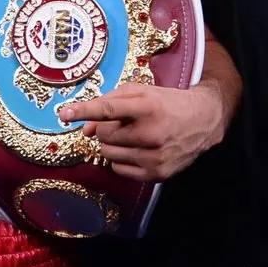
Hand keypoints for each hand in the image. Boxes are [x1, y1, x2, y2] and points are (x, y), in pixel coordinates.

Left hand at [57, 82, 226, 181]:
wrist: (203, 121)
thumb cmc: (165, 103)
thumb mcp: (140, 93)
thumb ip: (108, 103)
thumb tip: (83, 129)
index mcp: (147, 107)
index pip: (108, 109)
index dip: (84, 111)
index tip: (64, 113)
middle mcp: (151, 133)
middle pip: (103, 135)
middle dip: (106, 128)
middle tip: (124, 123)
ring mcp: (154, 156)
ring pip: (107, 153)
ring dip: (112, 144)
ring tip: (132, 135)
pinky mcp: (156, 173)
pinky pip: (118, 169)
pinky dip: (121, 159)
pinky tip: (137, 149)